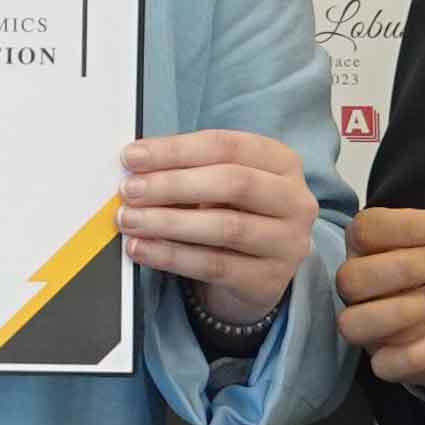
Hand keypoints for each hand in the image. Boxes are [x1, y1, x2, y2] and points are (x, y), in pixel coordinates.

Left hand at [119, 128, 313, 320]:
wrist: (258, 273)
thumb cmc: (234, 214)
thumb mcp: (221, 185)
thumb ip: (188, 171)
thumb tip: (136, 168)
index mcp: (282, 162)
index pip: (227, 145)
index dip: (176, 149)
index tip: (132, 157)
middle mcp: (294, 200)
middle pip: (232, 182)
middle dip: (172, 184)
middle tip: (130, 190)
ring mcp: (287, 242)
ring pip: (226, 227)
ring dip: (168, 222)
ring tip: (129, 220)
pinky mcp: (268, 280)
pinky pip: (214, 266)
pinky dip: (172, 256)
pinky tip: (142, 249)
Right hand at [337, 206, 424, 383]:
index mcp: (367, 248)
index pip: (367, 229)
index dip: (410, 226)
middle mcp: (357, 287)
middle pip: (354, 277)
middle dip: (407, 267)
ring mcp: (366, 327)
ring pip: (355, 322)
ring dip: (405, 309)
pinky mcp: (384, 360)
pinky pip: (385, 364)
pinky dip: (418, 352)